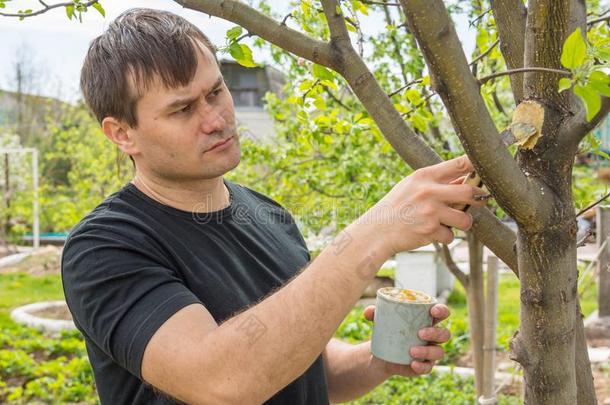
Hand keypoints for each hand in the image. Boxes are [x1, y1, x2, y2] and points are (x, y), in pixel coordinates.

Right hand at [359, 155, 487, 255]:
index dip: (477, 164)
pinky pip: (450, 236)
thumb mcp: (411, 186)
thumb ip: (435, 183)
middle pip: (470, 192)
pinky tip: (429, 233)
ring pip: (465, 219)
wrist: (377, 230)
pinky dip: (443, 237)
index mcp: (424, 176)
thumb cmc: (396, 207)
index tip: (488, 167)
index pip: (458, 164)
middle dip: (478, 199)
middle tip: (478, 202)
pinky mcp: (430, 231)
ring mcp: (430, 212)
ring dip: (461, 223)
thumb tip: (465, 182)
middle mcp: (428, 191)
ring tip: (447, 223)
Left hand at [364, 304, 450, 376]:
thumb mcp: (380, 319)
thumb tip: (368, 312)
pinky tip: (413, 364)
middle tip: (420, 333)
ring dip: (427, 351)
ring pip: (438, 352)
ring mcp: (430, 352)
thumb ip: (374, 313)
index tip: (433, 311)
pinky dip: (421, 366)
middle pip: (444, 334)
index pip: (442, 313)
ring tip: (412, 350)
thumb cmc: (387, 329)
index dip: (441, 311)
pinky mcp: (424, 365)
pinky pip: (428, 367)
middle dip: (435, 333)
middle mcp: (433, 336)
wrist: (382, 351)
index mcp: (427, 320)